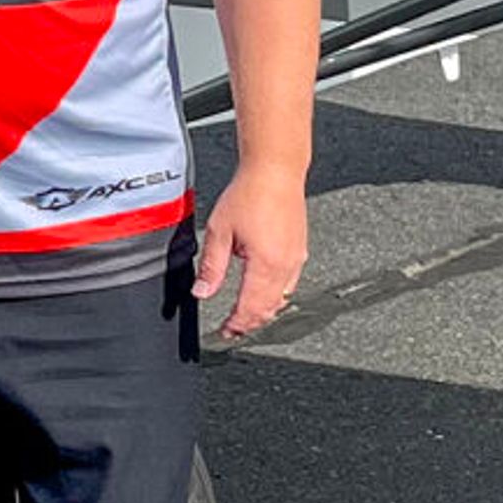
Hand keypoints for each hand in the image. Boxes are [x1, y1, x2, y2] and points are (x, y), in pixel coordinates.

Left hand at [193, 166, 306, 338]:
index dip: (236, 325)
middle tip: (232, 330)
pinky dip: (275, 295)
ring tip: (245, 316)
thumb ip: (211, 266)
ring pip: (282, 299)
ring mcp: (296, 258)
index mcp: (266, 264)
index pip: (250, 309)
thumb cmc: (250, 193)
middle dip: (249, 324)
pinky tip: (263, 292)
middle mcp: (286, 265)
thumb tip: (202, 292)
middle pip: (269, 309)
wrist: (275, 170)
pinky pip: (290, 283)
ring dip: (263, 311)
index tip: (224, 332)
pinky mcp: (300, 249)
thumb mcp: (219, 231)